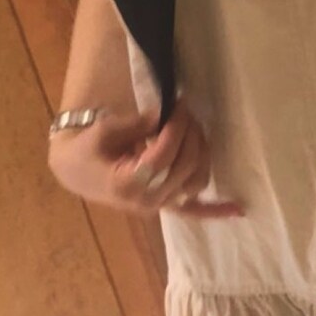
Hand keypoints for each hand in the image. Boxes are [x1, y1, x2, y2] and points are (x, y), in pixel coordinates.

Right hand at [48, 97, 244, 219]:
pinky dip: (215, 211)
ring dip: (202, 152)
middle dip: (189, 133)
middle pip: (184, 166)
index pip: (164, 156)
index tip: (179, 105)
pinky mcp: (165, 205)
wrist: (76, 171)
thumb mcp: (104, 131)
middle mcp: (147, 201)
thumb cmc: (87, 149)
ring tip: (193, 127)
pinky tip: (239, 210)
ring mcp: (158, 206)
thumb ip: (137, 124)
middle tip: (185, 109)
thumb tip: (165, 114)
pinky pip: (193, 211)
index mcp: (126, 185)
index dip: (176, 128)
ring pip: (196, 182)